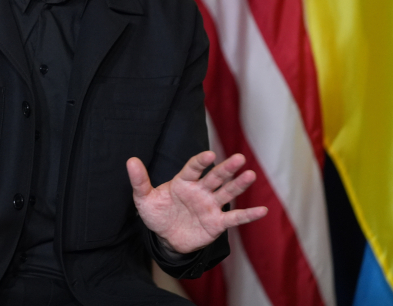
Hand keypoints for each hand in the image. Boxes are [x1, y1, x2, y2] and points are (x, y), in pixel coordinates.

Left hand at [127, 152, 266, 253]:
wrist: (166, 238)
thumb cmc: (157, 214)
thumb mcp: (144, 199)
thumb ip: (140, 181)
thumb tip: (130, 160)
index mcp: (183, 182)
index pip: (193, 168)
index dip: (200, 162)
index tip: (209, 155)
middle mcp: (200, 191)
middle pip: (215, 177)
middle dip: (227, 168)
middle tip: (239, 158)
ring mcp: (210, 206)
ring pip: (227, 193)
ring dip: (238, 185)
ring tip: (250, 175)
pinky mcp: (217, 223)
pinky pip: (234, 218)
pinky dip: (248, 215)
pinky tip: (263, 210)